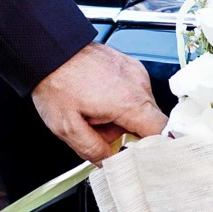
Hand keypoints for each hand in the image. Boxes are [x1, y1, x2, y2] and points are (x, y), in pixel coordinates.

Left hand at [31, 42, 167, 163]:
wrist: (49, 49)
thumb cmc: (57, 81)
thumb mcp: (67, 127)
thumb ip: (92, 151)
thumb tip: (108, 162)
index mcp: (129, 102)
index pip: (163, 131)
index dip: (157, 148)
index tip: (145, 157)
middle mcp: (138, 84)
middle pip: (148, 122)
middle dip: (126, 134)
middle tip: (98, 130)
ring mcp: (135, 71)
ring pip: (139, 107)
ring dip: (120, 117)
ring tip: (92, 110)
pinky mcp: (128, 65)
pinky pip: (132, 92)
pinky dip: (118, 100)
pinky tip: (96, 97)